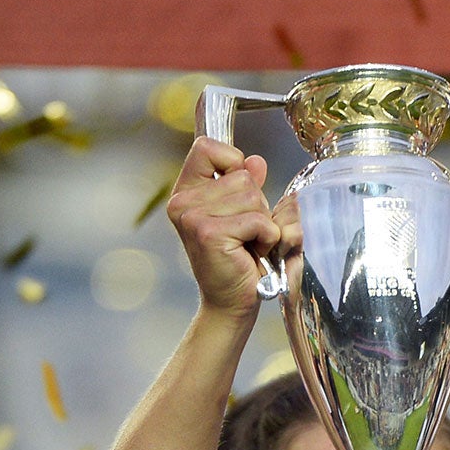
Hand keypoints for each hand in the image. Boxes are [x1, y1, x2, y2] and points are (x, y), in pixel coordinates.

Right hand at [166, 137, 283, 315]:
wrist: (231, 303)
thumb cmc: (239, 260)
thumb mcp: (245, 213)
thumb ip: (247, 184)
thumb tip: (255, 161)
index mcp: (185, 192)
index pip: (206, 147)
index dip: (233, 162)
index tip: (238, 193)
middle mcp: (182, 202)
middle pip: (241, 175)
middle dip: (256, 204)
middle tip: (245, 234)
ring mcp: (193, 218)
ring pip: (253, 197)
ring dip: (263, 223)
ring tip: (247, 244)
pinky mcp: (209, 234)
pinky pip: (258, 221)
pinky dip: (267, 238)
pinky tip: (251, 254)